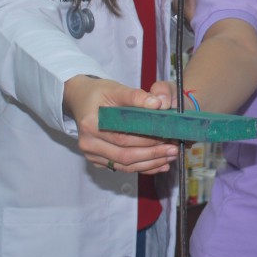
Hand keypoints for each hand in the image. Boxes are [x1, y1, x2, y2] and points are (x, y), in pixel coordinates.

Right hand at [63, 75, 177, 174]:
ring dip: (150, 163)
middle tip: (174, 149)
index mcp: (91, 124)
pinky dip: (142, 167)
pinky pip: (122, 167)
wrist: (81, 99)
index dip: (148, 140)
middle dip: (153, 154)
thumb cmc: (100, 93)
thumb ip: (136, 96)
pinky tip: (160, 165)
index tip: (169, 137)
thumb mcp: (116, 88)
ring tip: (170, 157)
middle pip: (125, 155)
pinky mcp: (97, 160)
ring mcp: (91, 154)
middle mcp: (88, 143)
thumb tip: (158, 103)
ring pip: (125, 165)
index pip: (124, 137)